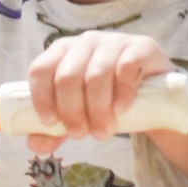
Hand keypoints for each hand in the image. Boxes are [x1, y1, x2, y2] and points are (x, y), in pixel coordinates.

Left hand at [25, 31, 187, 175]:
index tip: (51, 123)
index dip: (41, 98)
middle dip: (72, 112)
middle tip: (81, 135)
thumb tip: (36, 145)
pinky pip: (126, 67)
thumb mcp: (78, 116)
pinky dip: (122, 92)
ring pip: (96, 75)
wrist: (151, 94)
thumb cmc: (104, 101)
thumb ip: (54, 131)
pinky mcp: (141, 46)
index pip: (40, 70)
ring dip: (97, 110)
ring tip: (103, 132)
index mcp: (61, 52)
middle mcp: (85, 42)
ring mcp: (114, 41)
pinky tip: (121, 109)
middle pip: (67, 77)